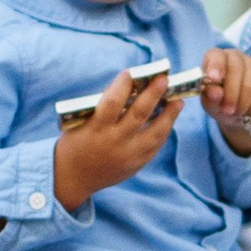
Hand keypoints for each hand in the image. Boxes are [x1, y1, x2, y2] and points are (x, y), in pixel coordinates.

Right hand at [54, 69, 180, 211]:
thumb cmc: (76, 143)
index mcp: (96, 128)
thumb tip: (130, 86)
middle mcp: (113, 141)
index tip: (132, 72)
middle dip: (153, 94)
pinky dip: (164, 131)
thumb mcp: (81, 123)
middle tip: (164, 79)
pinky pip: (155, 146)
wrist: (73, 178)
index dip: (123, 84)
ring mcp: (127, 154)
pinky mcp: (136, 164)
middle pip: (138, 114)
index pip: (112, 101)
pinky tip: (169, 119)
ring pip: (154, 132)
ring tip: (177, 101)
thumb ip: (102, 106)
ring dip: (169, 115)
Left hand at [200, 48, 250, 153]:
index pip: (216, 55)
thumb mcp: (212, 105)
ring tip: (239, 113)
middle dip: (230, 95)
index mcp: (217, 59)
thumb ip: (210, 98)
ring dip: (243, 105)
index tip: (214, 79)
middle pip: (235, 69)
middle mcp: (237, 57)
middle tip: (227, 111)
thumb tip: (214, 92)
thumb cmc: (222, 105)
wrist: (244, 117)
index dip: (215, 66)